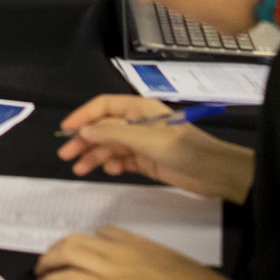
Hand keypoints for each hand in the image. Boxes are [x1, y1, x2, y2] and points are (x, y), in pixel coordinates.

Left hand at [35, 226, 245, 279]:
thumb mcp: (173, 261)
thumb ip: (153, 260)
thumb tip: (147, 271)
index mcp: (137, 241)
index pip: (104, 232)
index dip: (86, 241)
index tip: (77, 249)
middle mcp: (119, 249)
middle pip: (77, 239)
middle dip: (57, 248)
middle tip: (48, 259)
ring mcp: (110, 267)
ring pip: (66, 253)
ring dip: (48, 262)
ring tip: (40, 271)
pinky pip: (69, 278)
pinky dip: (52, 279)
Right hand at [55, 93, 255, 202]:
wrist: (213, 172)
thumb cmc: (182, 149)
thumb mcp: (144, 138)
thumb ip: (112, 132)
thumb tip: (85, 130)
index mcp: (139, 109)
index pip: (104, 107)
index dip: (84, 115)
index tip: (66, 129)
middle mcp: (138, 123)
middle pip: (104, 128)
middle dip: (84, 139)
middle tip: (66, 155)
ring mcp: (142, 143)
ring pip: (110, 146)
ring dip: (95, 155)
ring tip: (80, 169)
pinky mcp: (148, 161)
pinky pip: (122, 160)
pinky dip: (112, 165)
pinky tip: (108, 170)